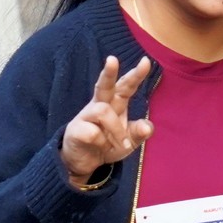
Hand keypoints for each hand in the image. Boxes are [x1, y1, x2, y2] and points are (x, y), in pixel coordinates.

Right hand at [61, 55, 153, 186]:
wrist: (85, 163)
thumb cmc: (108, 145)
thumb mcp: (128, 142)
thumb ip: (138, 133)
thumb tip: (147, 126)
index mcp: (115, 104)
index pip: (126, 87)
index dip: (136, 75)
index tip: (146, 61)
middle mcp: (100, 105)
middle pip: (104, 85)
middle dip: (108, 72)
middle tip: (112, 59)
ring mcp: (86, 116)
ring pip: (102, 111)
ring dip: (116, 129)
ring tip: (122, 144)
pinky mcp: (75, 129)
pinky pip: (91, 132)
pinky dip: (101, 142)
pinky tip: (100, 147)